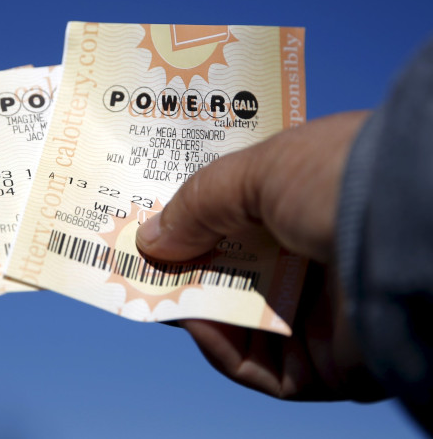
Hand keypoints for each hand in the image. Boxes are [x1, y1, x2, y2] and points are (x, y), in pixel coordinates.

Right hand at [136, 111, 387, 401]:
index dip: (197, 218)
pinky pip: (264, 369)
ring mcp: (329, 312)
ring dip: (195, 309)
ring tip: (151, 291)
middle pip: (241, 272)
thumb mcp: (256, 173)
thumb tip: (149, 239)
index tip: (154, 221)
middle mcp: (323, 256)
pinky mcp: (332, 364)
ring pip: (246, 323)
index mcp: (315, 202)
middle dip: (187, 266)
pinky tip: (195, 323)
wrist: (413, 227)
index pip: (246, 216)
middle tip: (138, 261)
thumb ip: (197, 205)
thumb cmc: (339, 179)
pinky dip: (223, 349)